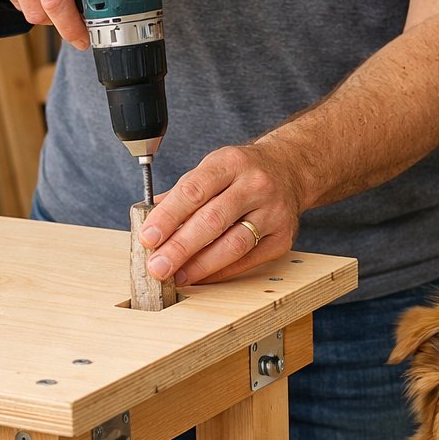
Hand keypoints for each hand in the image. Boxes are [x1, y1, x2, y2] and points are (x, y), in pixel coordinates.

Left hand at [139, 138, 307, 285]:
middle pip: (213, 220)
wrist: (290, 169)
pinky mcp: (282, 237)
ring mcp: (273, 212)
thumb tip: (148, 220)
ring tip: (177, 276)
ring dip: (200, 265)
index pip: (194, 191)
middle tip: (158, 266)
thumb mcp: (212, 168)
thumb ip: (182, 193)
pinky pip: (248, 260)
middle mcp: (255, 185)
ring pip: (233, 244)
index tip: (148, 238)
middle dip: (181, 247)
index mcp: (230, 163)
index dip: (168, 217)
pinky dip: (220, 271)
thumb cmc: (242, 172)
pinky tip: (200, 276)